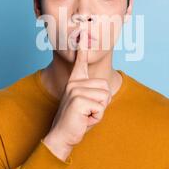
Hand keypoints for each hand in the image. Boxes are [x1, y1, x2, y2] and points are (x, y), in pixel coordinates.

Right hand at [43, 29, 111, 160]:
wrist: (62, 136)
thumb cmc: (77, 121)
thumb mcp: (87, 103)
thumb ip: (93, 93)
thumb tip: (102, 85)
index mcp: (75, 82)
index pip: (81, 62)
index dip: (83, 48)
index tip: (83, 32)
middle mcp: (74, 83)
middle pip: (105, 88)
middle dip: (102, 104)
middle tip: (88, 112)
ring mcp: (75, 90)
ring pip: (105, 98)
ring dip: (99, 111)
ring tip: (85, 115)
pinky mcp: (78, 100)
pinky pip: (100, 108)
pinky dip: (96, 118)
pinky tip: (84, 120)